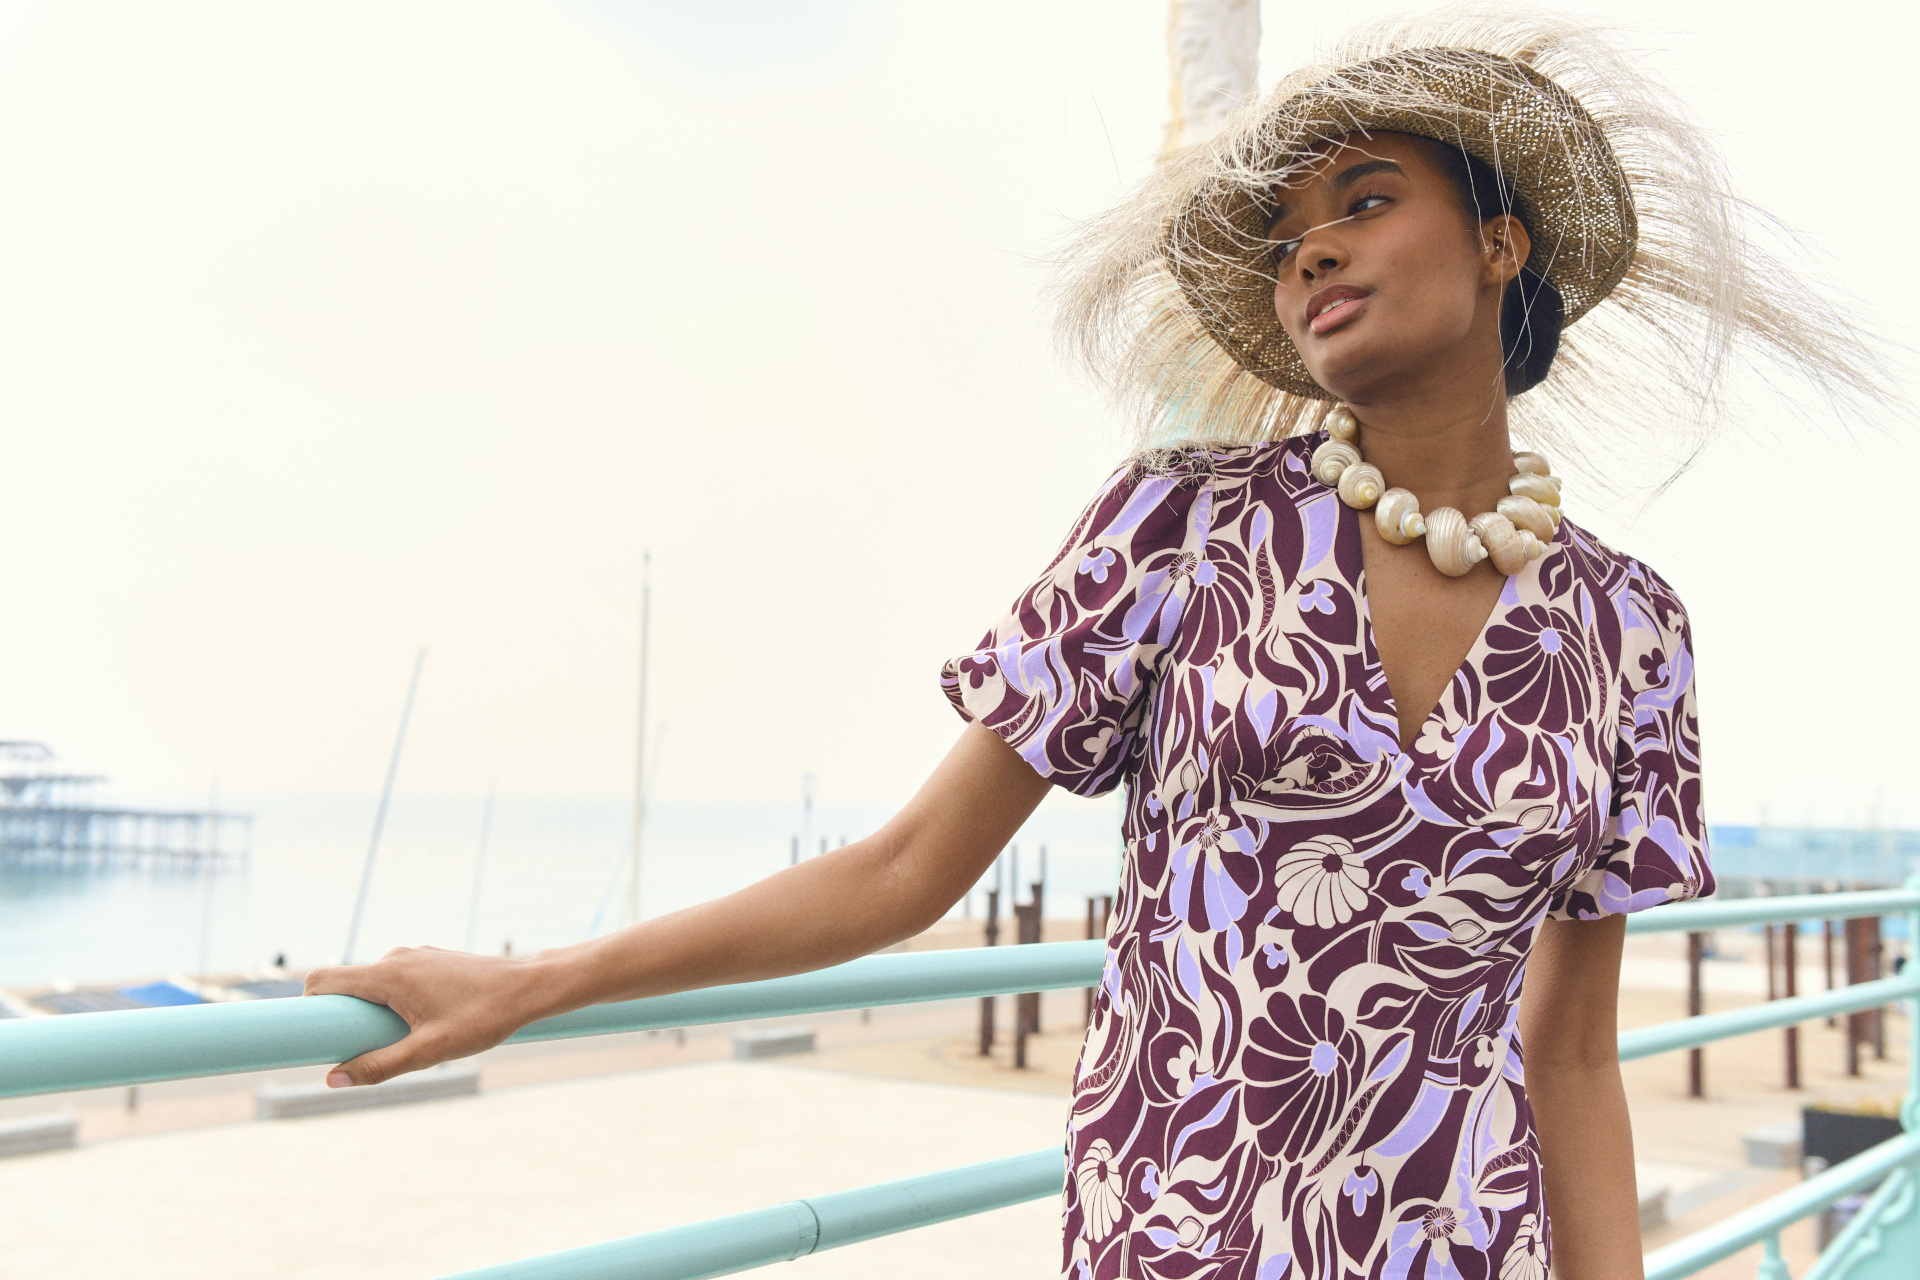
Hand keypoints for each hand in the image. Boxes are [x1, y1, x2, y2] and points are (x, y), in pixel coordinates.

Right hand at [302, 945, 561, 1086]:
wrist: (528, 988)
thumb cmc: (483, 1017)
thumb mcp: (430, 1051)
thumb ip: (380, 1066)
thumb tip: (333, 1079)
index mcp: (389, 974)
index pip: (324, 979)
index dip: (305, 1006)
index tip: (302, 1035)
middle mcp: (397, 957)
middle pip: (347, 985)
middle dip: (343, 1018)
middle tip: (355, 1050)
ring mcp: (415, 956)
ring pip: (374, 985)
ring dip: (373, 1013)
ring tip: (402, 1041)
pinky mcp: (431, 961)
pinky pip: (396, 981)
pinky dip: (394, 1003)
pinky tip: (421, 1025)